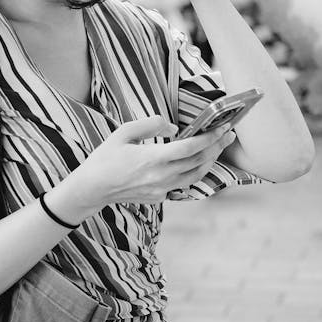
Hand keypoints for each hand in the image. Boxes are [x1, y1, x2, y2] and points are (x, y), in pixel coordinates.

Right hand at [54, 116, 235, 219]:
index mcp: (151, 158)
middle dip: (217, 146)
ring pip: (195, 175)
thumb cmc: (104, 158)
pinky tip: (199, 163)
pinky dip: (196, 172)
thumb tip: (172, 127)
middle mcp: (160, 176)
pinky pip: (184, 184)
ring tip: (219, 147)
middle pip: (198, 161)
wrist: (92, 189)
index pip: (189, 148)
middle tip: (229, 133)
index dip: (209, 137)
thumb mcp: (123, 133)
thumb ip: (149, 125)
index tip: (222, 127)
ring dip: (210, 161)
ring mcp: (161, 189)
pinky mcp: (159, 197)